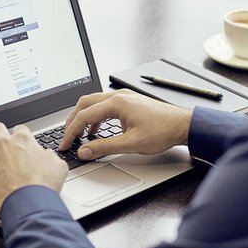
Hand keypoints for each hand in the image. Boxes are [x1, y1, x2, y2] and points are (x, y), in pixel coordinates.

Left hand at [0, 122, 67, 214]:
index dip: (20, 136)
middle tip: (0, 142)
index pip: (19, 129)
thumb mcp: (58, 168)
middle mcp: (4, 143)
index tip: (19, 143)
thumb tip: (48, 155)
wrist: (28, 202)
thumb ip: (51, 157)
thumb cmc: (43, 186)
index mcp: (24, 140)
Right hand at [59, 89, 192, 159]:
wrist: (182, 125)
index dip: (71, 131)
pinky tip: (96, 130)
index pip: (85, 115)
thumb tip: (84, 151)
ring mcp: (124, 97)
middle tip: (67, 137)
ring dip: (84, 118)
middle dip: (73, 121)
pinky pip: (105, 105)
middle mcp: (119, 95)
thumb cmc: (162, 131)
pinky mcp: (129, 101)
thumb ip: (104, 147)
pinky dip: (95, 117)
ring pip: (94, 103)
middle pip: (85, 103)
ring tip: (79, 135)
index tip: (65, 143)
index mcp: (117, 103)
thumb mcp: (131, 144)